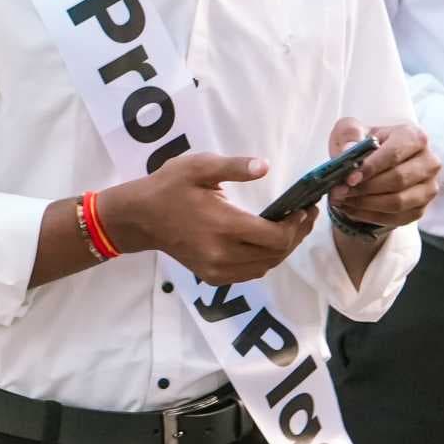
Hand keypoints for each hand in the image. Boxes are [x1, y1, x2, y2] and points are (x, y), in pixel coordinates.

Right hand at [104, 150, 311, 285]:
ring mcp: (216, 269)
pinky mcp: (211, 277)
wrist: (139, 218)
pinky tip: (266, 243)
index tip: (304, 209)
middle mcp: (223, 253)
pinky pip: (250, 273)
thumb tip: (265, 167)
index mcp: (223, 225)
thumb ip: (233, 167)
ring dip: (282, 249)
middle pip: (276, 254)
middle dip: (296, 235)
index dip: (296, 225)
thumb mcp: (198, 166)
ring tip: (290, 228)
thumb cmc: (168, 187)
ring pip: (266, 266)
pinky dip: (264, 260)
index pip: (275, 236)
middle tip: (305, 216)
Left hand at [329, 120, 437, 232]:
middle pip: (398, 179)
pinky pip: (396, 218)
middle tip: (339, 192)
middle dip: (365, 188)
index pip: (394, 154)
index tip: (349, 178)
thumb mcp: (351, 131)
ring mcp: (428, 187)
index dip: (371, 168)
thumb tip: (349, 150)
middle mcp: (428, 162)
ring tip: (342, 200)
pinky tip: (351, 209)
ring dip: (366, 204)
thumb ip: (349, 136)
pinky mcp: (421, 208)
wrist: (373, 166)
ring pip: (398, 202)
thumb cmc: (364, 145)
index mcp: (413, 137)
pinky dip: (370, 216)